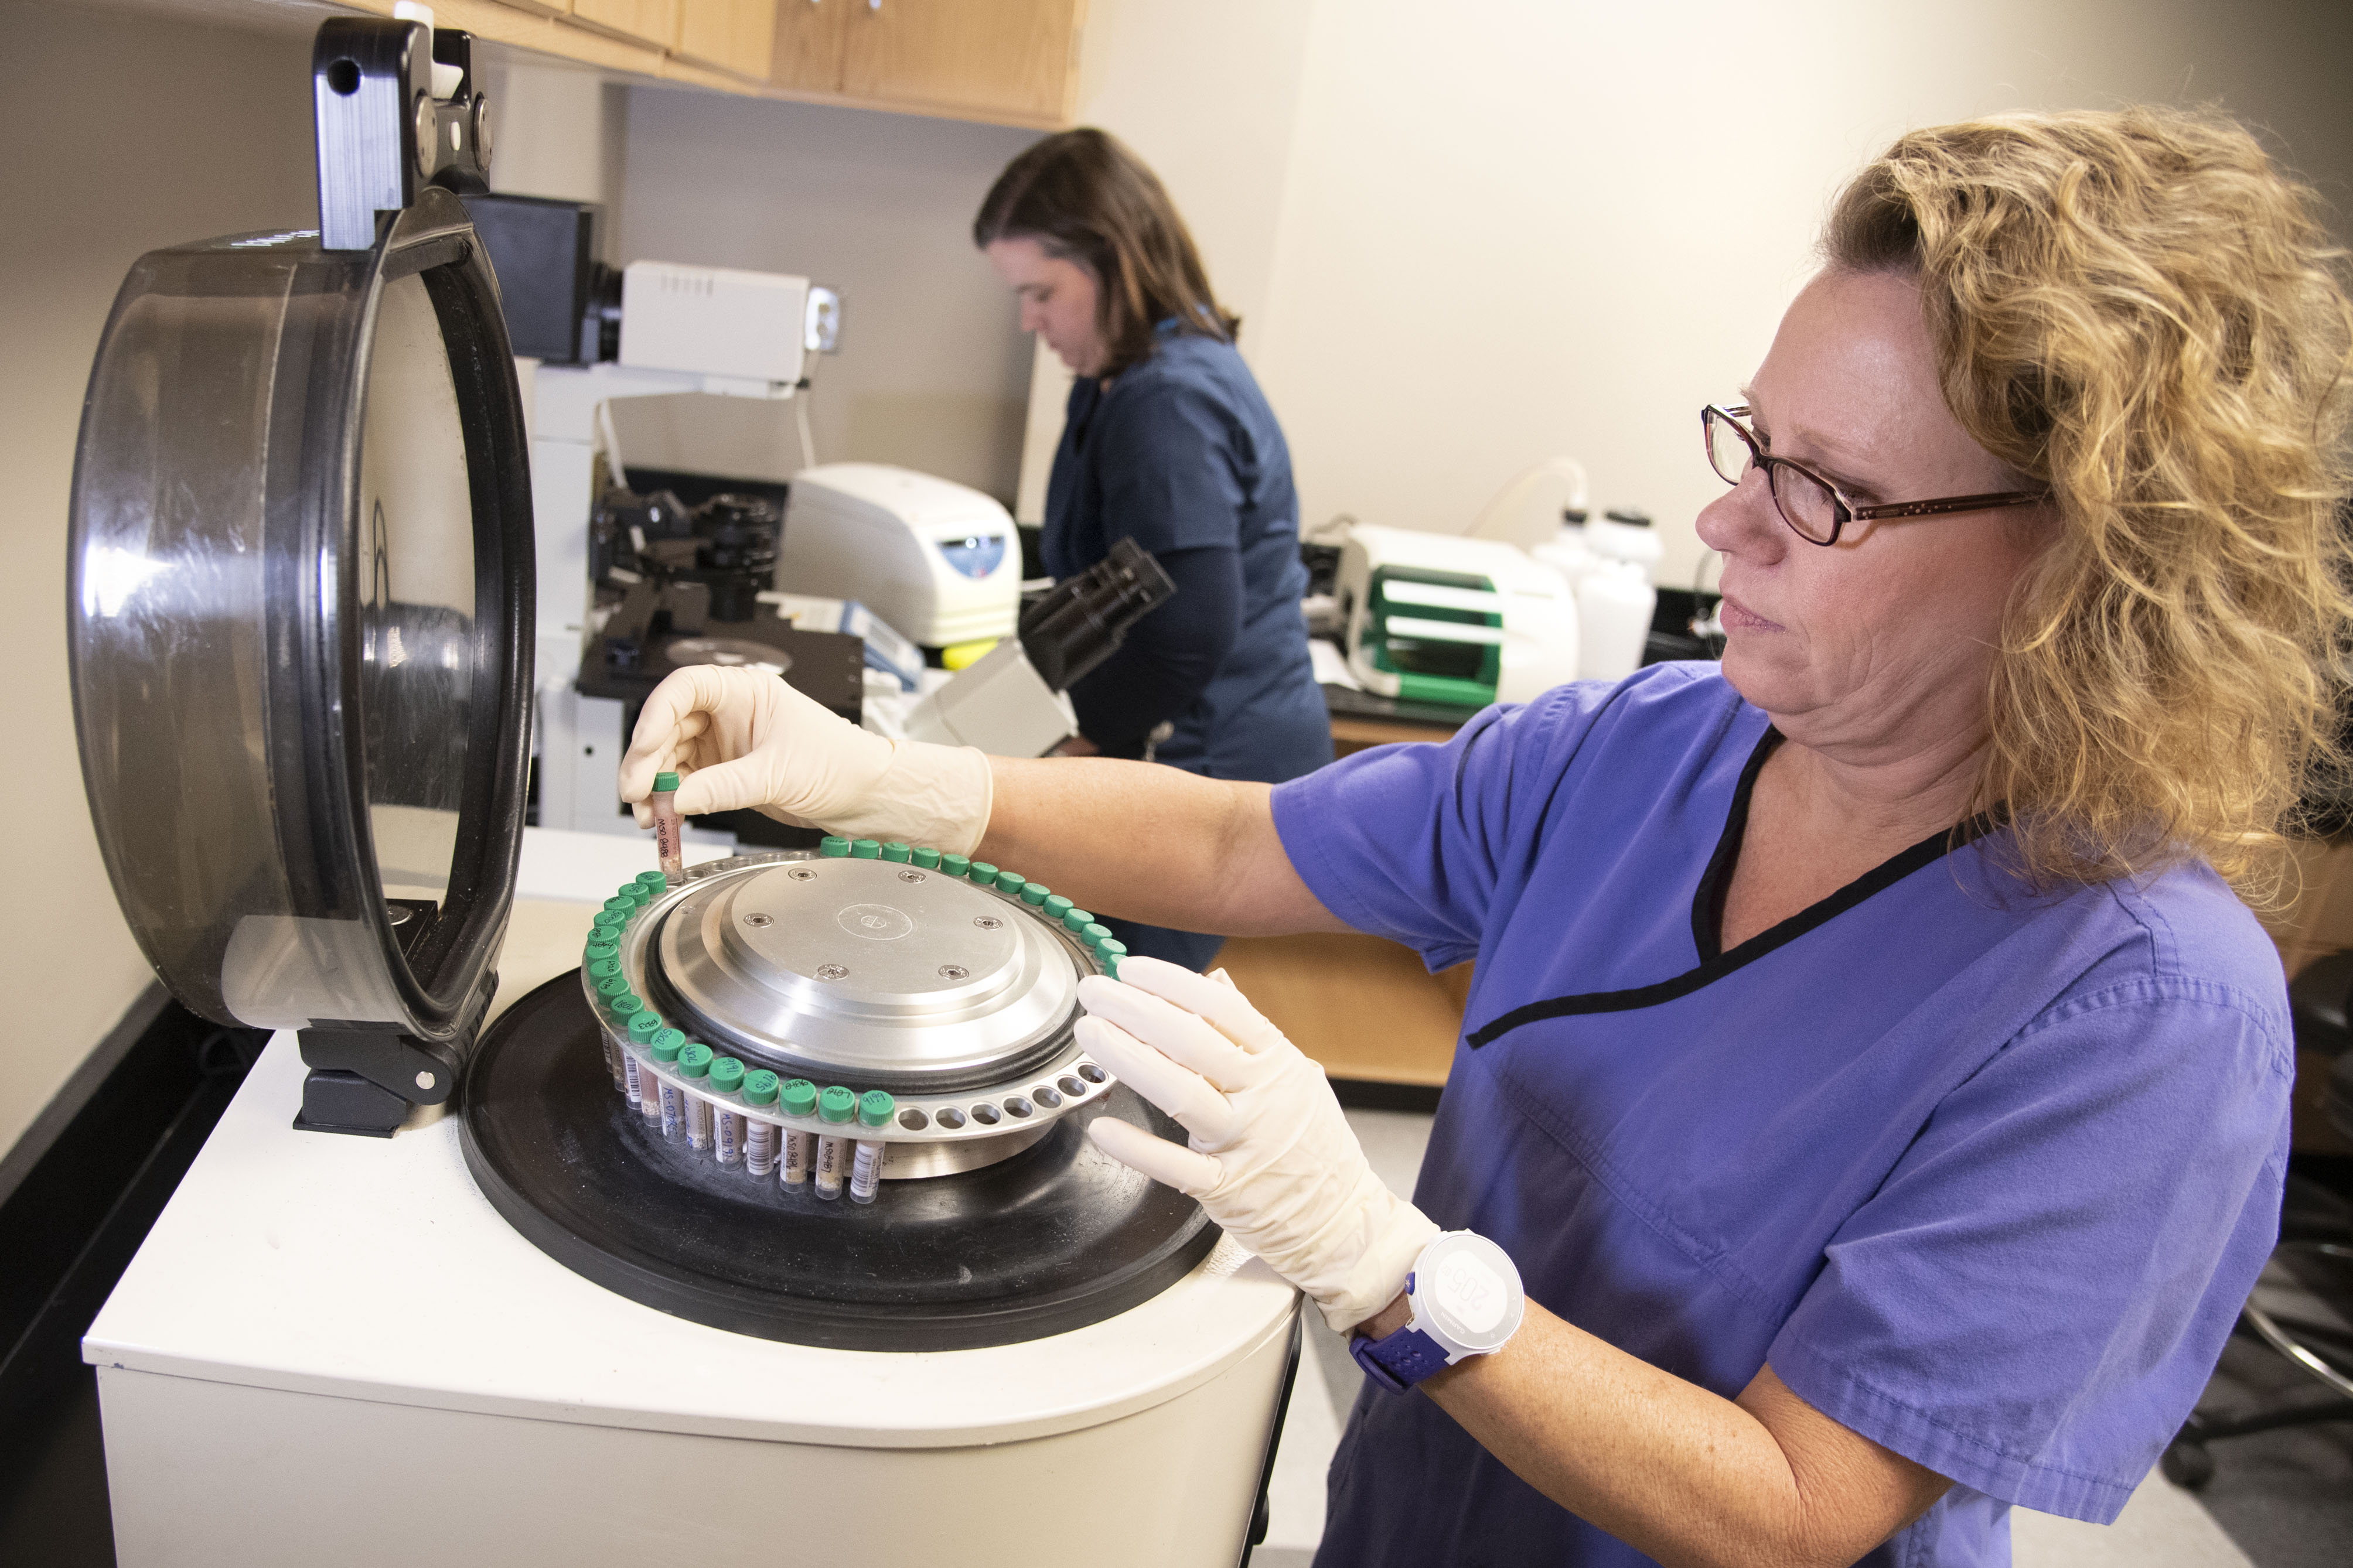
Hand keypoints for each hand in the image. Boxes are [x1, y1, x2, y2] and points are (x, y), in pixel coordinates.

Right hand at [617, 666, 993, 854]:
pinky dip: (672, 803)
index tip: (645, 747)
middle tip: (636, 794)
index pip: (684, 688)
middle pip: (668, 727)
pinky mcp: (727, 773)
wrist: (867, 795)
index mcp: (745, 691)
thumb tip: (676, 799)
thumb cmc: (841, 762)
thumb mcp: (777, 773)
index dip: (656, 714)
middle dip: (647, 762)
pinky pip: (687, 784)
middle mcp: (730, 713)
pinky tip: (665, 821)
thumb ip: (723, 786)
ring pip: (671, 759)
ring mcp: (725, 744)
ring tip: (648, 817)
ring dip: (654, 788)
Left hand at [1079, 957, 1439, 1332]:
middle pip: (1193, 1041)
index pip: (1223, 1009)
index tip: (1131, 969)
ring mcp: (1246, 1143)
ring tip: (1090, 1034)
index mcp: (1279, 1063)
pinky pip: (1177, 1166)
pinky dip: (1138, 1147)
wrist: (1342, 1221)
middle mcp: (1264, 1097)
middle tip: (1094, 991)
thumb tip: (1217, 984)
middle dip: (1136, 1010)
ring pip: (1181, 1092)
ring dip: (1128, 1058)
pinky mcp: (1228, 1190)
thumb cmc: (1314, 1148)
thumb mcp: (1294, 1079)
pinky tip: (1103, 1128)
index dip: (1173, 984)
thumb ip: (1252, 1035)